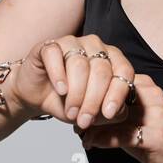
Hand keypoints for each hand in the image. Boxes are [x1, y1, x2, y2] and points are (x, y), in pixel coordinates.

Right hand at [8, 34, 135, 125]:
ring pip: (80, 65)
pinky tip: (60, 90)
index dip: (117, 93)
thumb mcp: (92, 113)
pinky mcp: (50, 46)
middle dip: (93, 100)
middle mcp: (95, 46)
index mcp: (112, 59)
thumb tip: (118, 112)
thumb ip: (110, 113)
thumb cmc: (68, 101)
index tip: (109, 113)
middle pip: (101, 71)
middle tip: (84, 120)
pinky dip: (58, 75)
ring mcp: (72, 43)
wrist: (38, 96)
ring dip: (76, 93)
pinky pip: (56, 56)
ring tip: (71, 112)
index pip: (123, 71)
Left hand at [79, 73, 162, 162]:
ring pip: (114, 114)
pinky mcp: (157, 135)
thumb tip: (73, 109)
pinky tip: (90, 144)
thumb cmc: (149, 137)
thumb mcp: (126, 118)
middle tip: (72, 117)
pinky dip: (102, 140)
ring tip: (80, 133)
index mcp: (144, 83)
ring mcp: (156, 113)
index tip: (73, 101)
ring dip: (93, 125)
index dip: (87, 88)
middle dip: (88, 105)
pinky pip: (122, 135)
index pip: (110, 76)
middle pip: (112, 92)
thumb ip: (105, 109)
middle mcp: (151, 93)